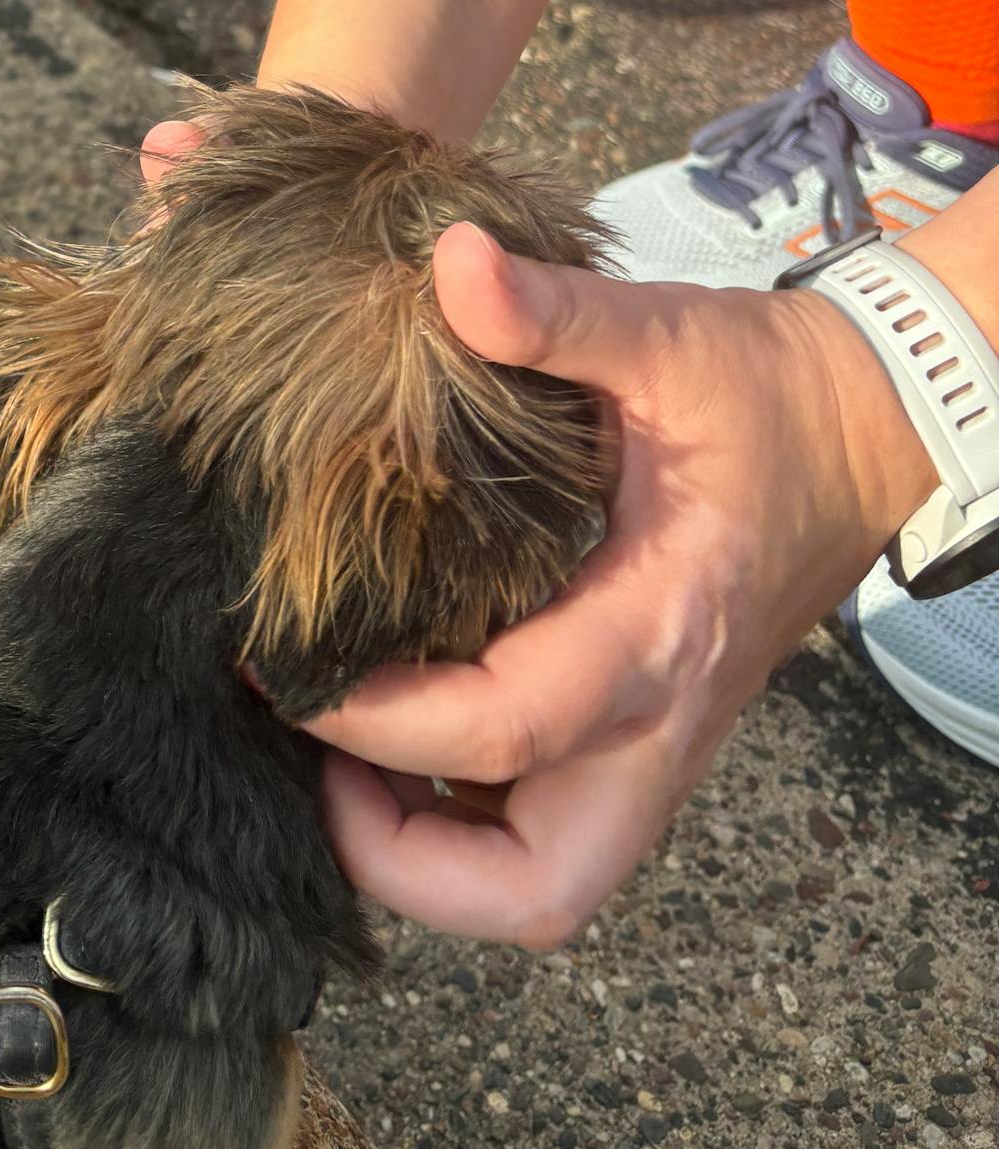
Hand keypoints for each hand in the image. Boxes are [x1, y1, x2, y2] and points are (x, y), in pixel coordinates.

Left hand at [297, 224, 933, 945]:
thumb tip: (448, 260)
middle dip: (405, 863)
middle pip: (538, 888)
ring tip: (329, 750)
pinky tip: (394, 725)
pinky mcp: (646, 729)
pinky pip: (551, 824)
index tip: (278, 667)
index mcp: (656, 629)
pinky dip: (465, 815)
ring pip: (547, 880)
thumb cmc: (762, 387)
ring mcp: (657, 739)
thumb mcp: (661, 333)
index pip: (504, 728)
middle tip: (309, 761)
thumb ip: (551, 311)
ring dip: (430, 853)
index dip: (375, 721)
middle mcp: (659, 717)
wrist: (869, 424)